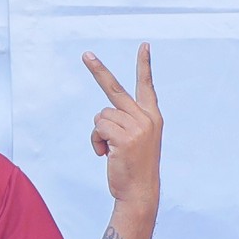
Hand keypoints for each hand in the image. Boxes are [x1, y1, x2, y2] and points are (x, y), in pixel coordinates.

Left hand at [82, 45, 161, 207]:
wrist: (140, 192)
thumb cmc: (134, 167)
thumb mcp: (135, 140)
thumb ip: (125, 122)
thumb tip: (102, 117)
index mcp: (152, 117)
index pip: (147, 86)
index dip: (144, 65)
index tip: (144, 45)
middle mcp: (146, 118)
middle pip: (114, 88)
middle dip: (98, 70)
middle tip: (85, 54)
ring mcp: (136, 127)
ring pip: (101, 115)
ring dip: (99, 133)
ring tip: (110, 150)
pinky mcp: (124, 138)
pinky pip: (98, 128)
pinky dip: (96, 141)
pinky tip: (106, 154)